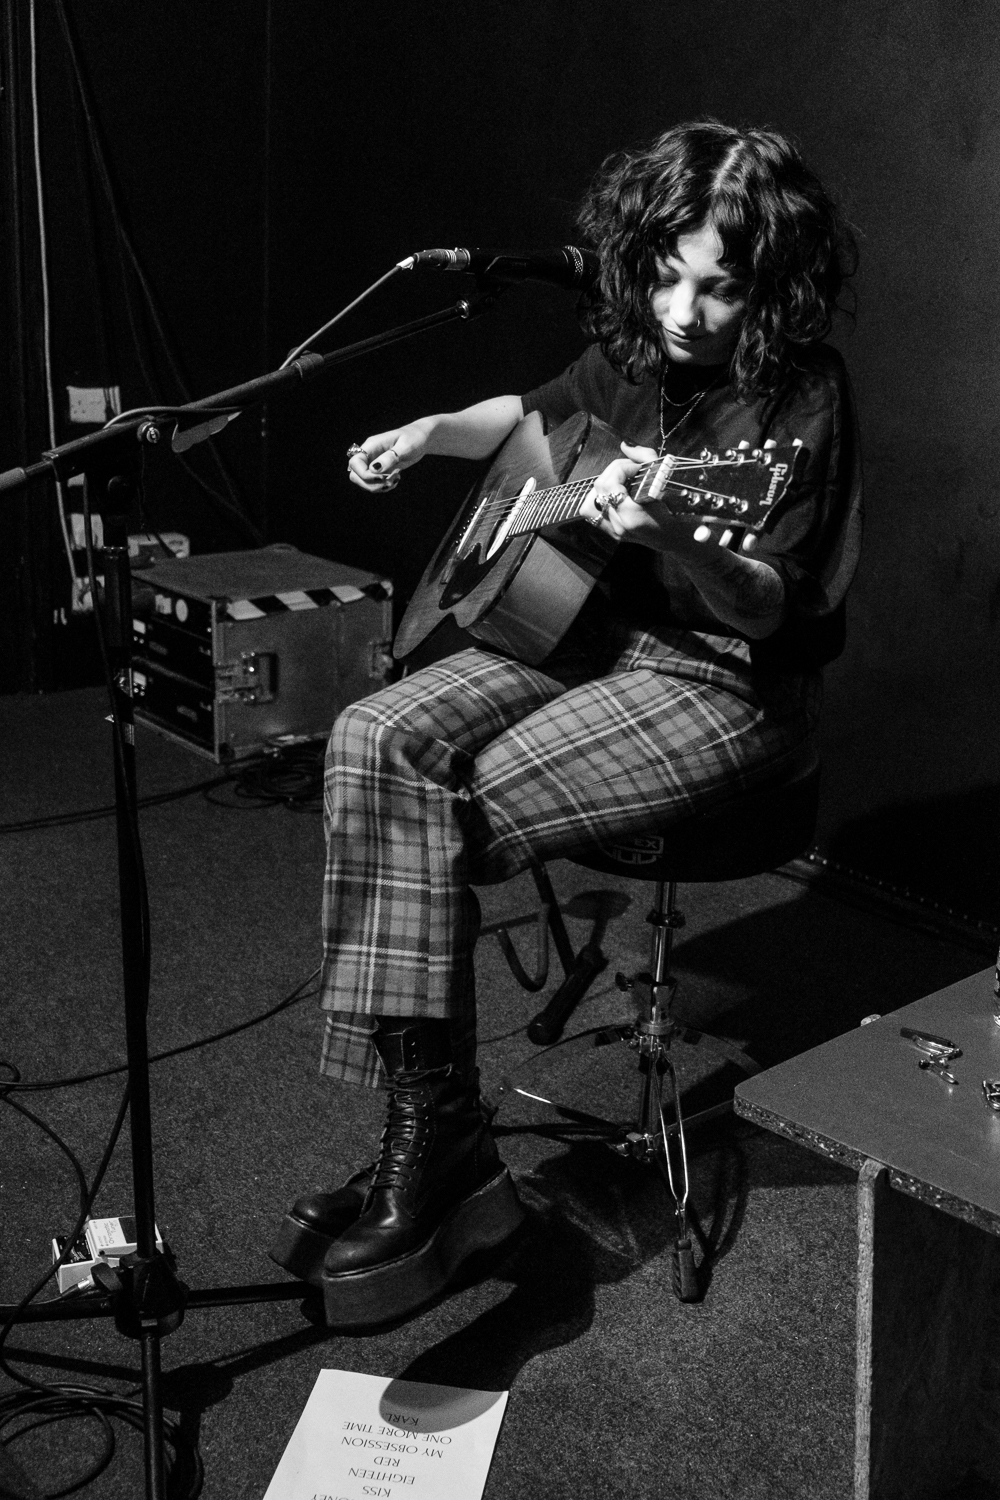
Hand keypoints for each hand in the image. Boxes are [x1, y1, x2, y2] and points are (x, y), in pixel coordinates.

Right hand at [346, 421, 430, 491]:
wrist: (421, 439)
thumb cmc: (414, 438)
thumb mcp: (405, 446)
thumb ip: (390, 457)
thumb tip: (374, 469)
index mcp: (372, 445)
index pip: (355, 462)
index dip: (364, 474)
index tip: (382, 477)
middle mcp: (369, 455)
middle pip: (355, 475)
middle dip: (370, 484)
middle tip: (388, 482)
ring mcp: (373, 463)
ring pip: (363, 482)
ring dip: (377, 487)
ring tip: (394, 481)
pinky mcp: (380, 471)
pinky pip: (374, 484)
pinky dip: (383, 487)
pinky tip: (396, 480)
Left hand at [582, 439, 772, 555]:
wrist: (683, 538)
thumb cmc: (681, 509)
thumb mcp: (668, 479)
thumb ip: (645, 458)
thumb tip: (625, 446)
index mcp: (633, 516)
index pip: (609, 483)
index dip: (621, 467)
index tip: (637, 466)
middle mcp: (620, 526)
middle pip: (599, 490)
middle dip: (612, 472)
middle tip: (630, 470)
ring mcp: (615, 532)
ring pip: (589, 506)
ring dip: (601, 489)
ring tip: (620, 483)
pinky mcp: (614, 535)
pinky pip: (595, 515)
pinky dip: (601, 500)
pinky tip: (617, 495)